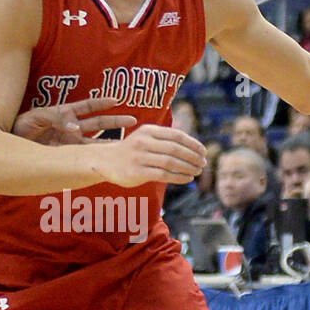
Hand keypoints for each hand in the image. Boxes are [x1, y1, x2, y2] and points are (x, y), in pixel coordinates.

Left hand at [11, 95, 137, 147]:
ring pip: (96, 142)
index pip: (87, 107)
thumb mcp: (35, 117)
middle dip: (115, 122)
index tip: (116, 100)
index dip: (101, 102)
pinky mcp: (66, 156)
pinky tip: (109, 160)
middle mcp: (71, 129)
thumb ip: (56, 118)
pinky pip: (84, 156)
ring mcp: (70, 144)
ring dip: (111, 142)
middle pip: (98, 124)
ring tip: (129, 142)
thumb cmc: (20, 127)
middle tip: (133, 120)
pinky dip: (96, 157)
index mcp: (64, 113)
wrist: (10, 146)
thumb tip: (76, 127)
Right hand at [92, 124, 206, 187]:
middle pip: (175, 149)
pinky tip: (187, 179)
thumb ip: (165, 139)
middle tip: (203, 163)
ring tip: (197, 171)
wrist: (106, 161)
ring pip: (170, 162)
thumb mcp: (146, 137)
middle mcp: (143, 142)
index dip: (193, 144)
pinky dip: (178, 177)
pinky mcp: (136, 172)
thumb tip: (193, 147)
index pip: (176, 135)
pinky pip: (163, 174)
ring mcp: (139, 157)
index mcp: (149, 130)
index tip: (203, 152)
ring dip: (188, 167)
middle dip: (193, 157)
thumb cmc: (132, 150)